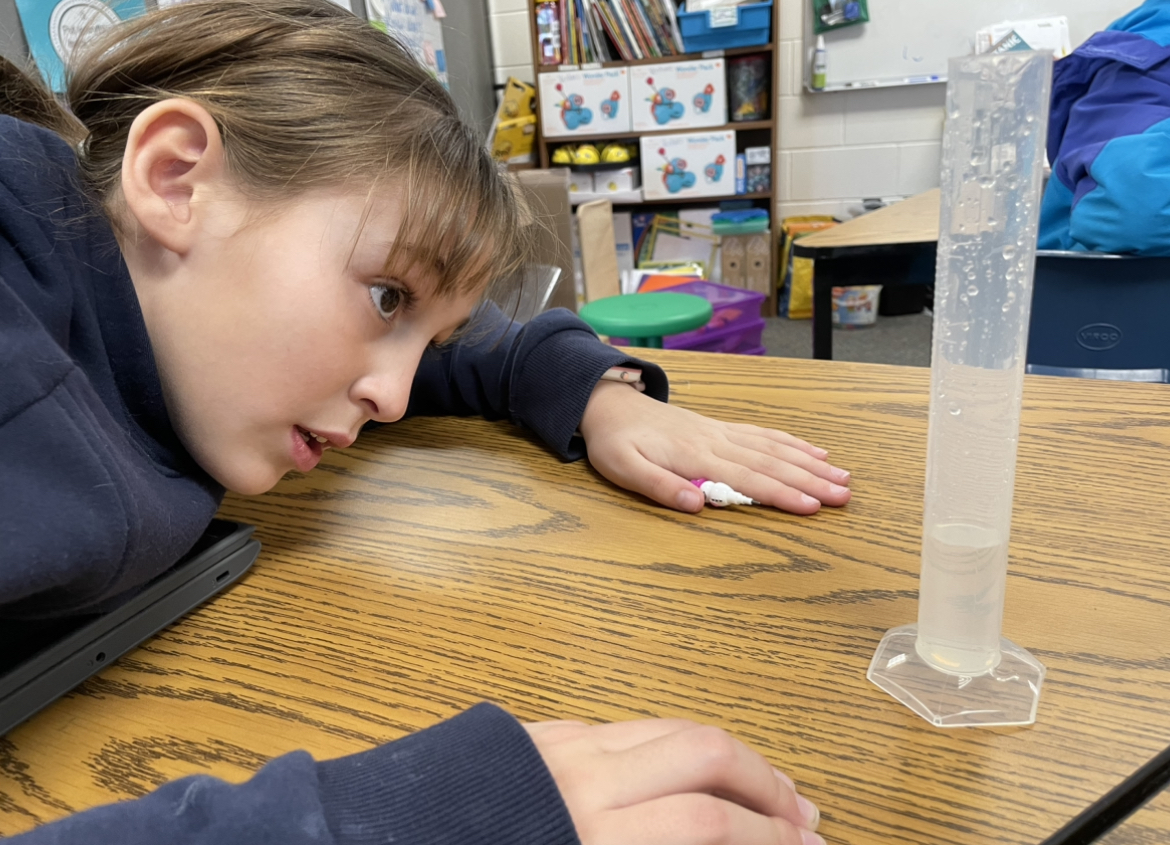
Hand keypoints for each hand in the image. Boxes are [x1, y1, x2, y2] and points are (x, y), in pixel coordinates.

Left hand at [525, 718, 823, 844]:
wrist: (381, 842)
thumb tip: (709, 841)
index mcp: (588, 837)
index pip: (708, 826)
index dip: (770, 838)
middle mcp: (584, 780)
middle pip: (705, 755)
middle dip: (767, 784)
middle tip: (802, 817)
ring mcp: (564, 746)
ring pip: (672, 728)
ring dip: (730, 757)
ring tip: (765, 785)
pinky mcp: (544, 732)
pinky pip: (628, 726)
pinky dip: (674, 743)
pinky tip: (691, 767)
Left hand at [578, 381, 850, 514]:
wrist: (610, 403)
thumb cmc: (616, 442)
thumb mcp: (624, 469)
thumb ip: (659, 486)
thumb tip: (697, 505)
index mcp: (695, 456)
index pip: (748, 479)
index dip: (782, 494)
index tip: (813, 507)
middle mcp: (716, 442)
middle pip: (771, 463)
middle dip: (810, 481)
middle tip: (846, 496)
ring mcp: (722, 433)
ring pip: (774, 448)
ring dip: (810, 463)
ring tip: (843, 477)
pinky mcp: (721, 428)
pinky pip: (763, 434)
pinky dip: (791, 443)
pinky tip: (814, 452)